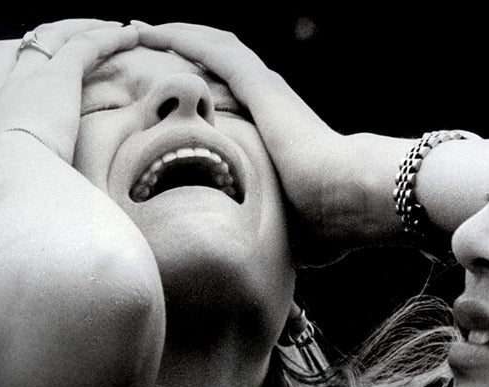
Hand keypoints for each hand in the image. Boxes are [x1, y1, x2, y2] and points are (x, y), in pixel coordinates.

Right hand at [0, 19, 138, 261]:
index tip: (21, 113)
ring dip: (78, 31)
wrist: (15, 203)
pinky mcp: (57, 79)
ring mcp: (26, 85)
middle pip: (3, 56)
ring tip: (109, 30)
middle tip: (57, 56)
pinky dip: (108, 37)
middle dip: (28, 51)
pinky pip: (84, 47)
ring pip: (48, 39)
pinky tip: (130, 34)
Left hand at [134, 21, 350, 262]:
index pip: (229, 92)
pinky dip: (180, 37)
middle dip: (182, 50)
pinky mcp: (261, 86)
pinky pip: (213, 51)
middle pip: (219, 61)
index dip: (200, 83)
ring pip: (214, 46)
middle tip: (144, 43)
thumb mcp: (277, 217)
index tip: (169, 85)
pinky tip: (151, 31)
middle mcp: (268, 99)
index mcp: (271, 126)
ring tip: (139, 30)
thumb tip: (248, 253)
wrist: (349, 199)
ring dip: (176, 35)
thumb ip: (259, 223)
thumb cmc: (322, 218)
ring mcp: (266, 89)